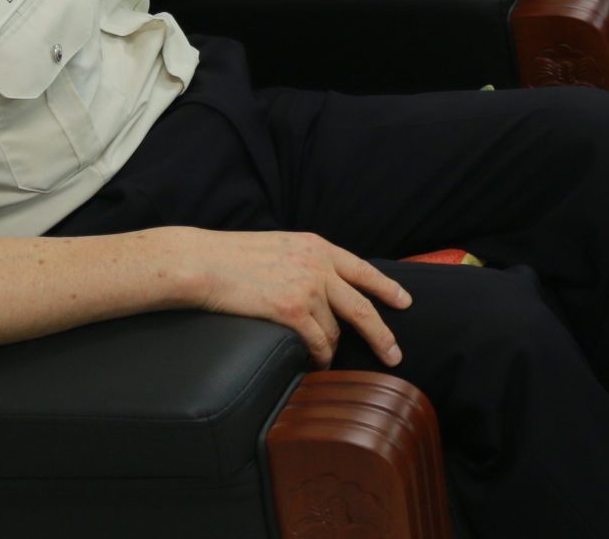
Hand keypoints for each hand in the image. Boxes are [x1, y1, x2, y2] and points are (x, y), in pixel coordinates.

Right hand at [173, 228, 410, 367]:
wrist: (203, 261)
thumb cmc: (232, 257)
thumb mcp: (280, 246)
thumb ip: (305, 261)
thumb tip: (320, 283)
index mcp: (318, 248)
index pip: (363, 270)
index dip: (387, 288)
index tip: (405, 302)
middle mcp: (319, 266)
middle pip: (363, 307)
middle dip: (382, 334)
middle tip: (394, 355)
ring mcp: (307, 288)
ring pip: (334, 331)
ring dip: (330, 350)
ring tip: (324, 360)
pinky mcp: (290, 310)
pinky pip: (315, 343)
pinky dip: (318, 357)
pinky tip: (315, 363)